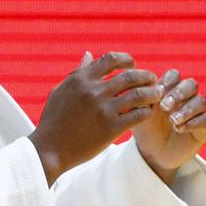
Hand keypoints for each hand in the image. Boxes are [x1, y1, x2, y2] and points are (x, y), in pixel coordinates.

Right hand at [30, 51, 162, 184]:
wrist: (49, 150)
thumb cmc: (53, 121)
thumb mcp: (60, 91)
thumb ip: (77, 73)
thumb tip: (89, 55)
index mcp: (81, 80)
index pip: (111, 59)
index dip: (127, 60)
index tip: (132, 66)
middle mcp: (93, 92)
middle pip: (131, 75)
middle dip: (146, 76)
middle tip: (152, 80)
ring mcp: (104, 110)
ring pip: (139, 94)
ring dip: (152, 93)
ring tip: (157, 94)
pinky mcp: (111, 129)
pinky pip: (139, 115)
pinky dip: (147, 111)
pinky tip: (148, 112)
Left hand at [132, 69, 205, 184]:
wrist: (153, 155)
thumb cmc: (146, 131)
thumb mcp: (140, 115)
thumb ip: (142, 100)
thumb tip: (143, 87)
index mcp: (169, 90)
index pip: (174, 76)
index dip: (168, 82)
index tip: (156, 93)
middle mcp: (185, 98)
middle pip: (191, 84)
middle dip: (178, 93)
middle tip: (165, 106)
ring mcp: (196, 112)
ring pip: (200, 101)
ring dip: (186, 109)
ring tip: (172, 120)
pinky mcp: (203, 127)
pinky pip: (204, 119)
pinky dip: (192, 123)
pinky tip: (179, 128)